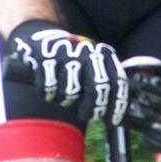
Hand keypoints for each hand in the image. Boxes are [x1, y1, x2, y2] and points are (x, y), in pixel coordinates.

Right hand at [8, 19, 128, 124]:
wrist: (43, 40)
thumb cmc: (71, 63)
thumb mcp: (92, 68)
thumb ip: (104, 86)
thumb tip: (112, 118)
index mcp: (104, 53)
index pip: (117, 81)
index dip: (116, 105)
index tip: (111, 122)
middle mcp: (88, 50)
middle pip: (98, 86)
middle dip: (93, 107)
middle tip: (86, 116)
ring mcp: (68, 52)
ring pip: (71, 90)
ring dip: (66, 101)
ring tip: (64, 99)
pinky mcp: (45, 55)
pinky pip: (49, 86)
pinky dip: (49, 94)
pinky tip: (50, 92)